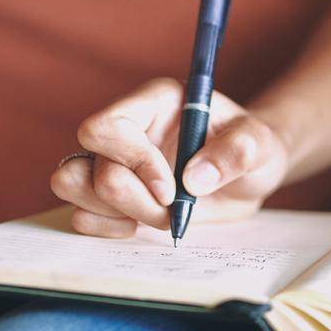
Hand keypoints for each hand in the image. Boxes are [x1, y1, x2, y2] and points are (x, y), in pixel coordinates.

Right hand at [50, 76, 291, 237]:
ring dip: (111, 213)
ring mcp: (112, 161)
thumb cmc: (253, 147)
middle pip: (88, 164)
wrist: (249, 173)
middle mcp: (126, 128)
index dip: (133, 162)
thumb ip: (237, 152)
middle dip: (132, 199)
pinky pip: (78, 214)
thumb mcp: (260, 144)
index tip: (171, 189)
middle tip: (174, 210)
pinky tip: (140, 226)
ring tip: (157, 217)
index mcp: (155, 102)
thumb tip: (195, 179)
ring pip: (69, 183)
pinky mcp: (109, 195)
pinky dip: (105, 228)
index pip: (108, 125)